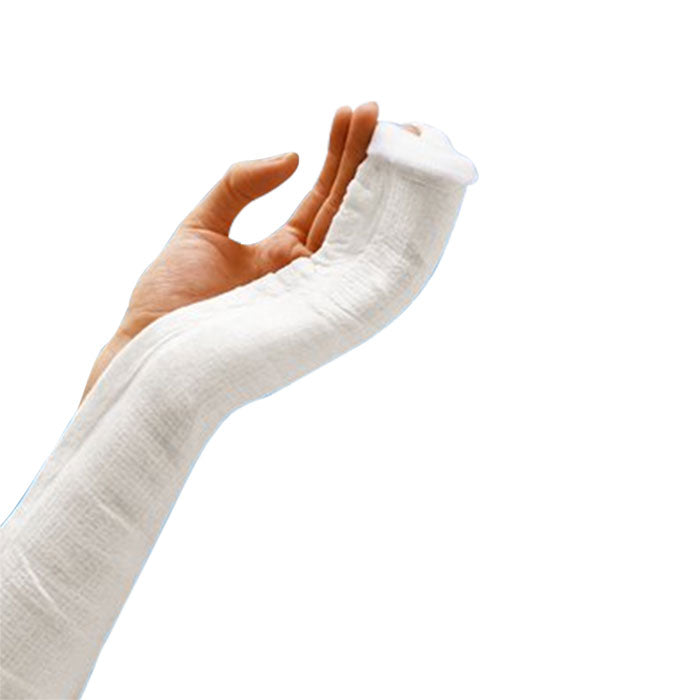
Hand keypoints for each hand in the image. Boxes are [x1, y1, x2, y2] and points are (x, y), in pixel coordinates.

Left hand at [82, 102, 378, 399]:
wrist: (151, 347)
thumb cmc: (169, 297)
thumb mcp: (201, 226)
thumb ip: (239, 185)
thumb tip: (292, 155)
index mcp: (281, 250)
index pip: (322, 196)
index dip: (338, 155)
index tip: (351, 112)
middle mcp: (306, 268)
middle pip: (345, 207)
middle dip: (363, 159)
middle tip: (379, 110)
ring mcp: (313, 287)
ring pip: (354, 229)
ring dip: (373, 184)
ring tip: (391, 133)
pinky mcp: (314, 306)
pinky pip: (351, 264)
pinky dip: (372, 227)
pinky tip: (388, 189)